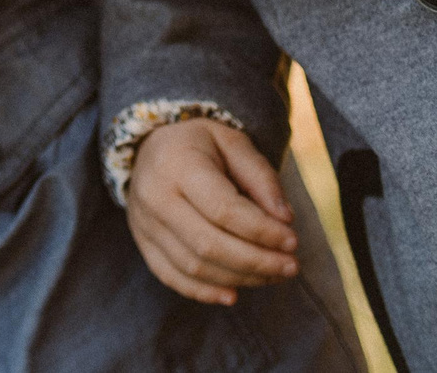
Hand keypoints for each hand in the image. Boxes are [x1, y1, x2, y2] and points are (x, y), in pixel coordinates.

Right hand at [126, 119, 301, 305]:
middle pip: (209, 244)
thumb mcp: (232, 142)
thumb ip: (261, 177)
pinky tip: (234, 295)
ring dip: (239, 278)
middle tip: (290, 266)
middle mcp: (155, 197)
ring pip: (194, 266)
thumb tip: (285, 220)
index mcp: (178, 164)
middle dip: (257, 262)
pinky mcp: (143, 243)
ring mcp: (144, 224)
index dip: (262, 231)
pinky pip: (172, 277)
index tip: (293, 241)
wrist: (149, 148)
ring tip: (272, 276)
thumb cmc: (198, 144)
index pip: (224, 210)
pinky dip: (204, 292)